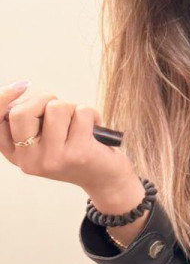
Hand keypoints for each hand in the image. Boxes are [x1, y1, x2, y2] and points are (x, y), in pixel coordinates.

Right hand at [0, 80, 133, 195]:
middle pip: (21, 112)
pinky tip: (94, 128)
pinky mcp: (77, 154)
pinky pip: (81, 113)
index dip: (2, 99)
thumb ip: (30, 119)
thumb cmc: (75, 149)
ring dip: (72, 107)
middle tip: (61, 110)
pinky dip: (92, 114)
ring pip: (55, 108)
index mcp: (15, 153)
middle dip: (45, 99)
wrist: (105, 177)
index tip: (20, 86)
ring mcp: (51, 159)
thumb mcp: (46, 138)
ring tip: (79, 123)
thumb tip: (20, 88)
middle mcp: (29, 161)